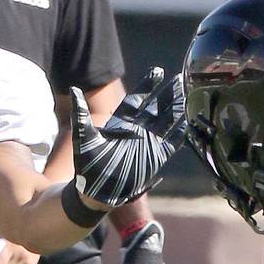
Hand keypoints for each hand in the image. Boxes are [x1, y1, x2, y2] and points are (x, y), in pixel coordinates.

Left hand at [70, 68, 185, 207]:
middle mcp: (137, 130)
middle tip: (180, 78)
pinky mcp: (155, 158)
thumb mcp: (83, 137)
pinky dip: (180, 133)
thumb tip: (74, 90)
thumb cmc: (87, 165)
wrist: (97, 192)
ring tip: (187, 95)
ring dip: (177, 109)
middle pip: (156, 107)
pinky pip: (171, 143)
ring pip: (166, 122)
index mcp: (121, 123)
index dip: (148, 86)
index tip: (158, 72)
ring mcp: (148, 143)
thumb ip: (81, 114)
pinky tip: (188, 122)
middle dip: (168, 93)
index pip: (138, 99)